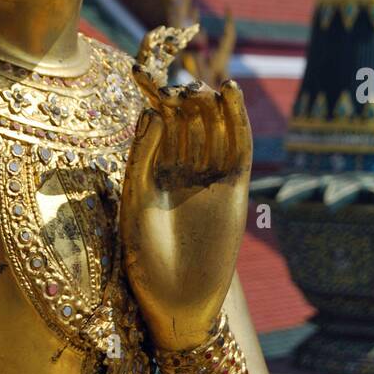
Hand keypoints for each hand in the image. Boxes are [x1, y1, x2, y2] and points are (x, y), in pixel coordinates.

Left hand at [120, 70, 251, 352]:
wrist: (177, 300)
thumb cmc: (146, 257)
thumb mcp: (136, 200)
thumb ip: (143, 157)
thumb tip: (152, 111)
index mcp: (151, 169)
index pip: (156, 121)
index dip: (154, 98)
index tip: (146, 74)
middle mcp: (180, 168)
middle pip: (187, 119)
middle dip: (183, 99)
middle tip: (179, 87)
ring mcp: (208, 175)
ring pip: (212, 126)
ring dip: (209, 102)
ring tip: (204, 84)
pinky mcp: (234, 186)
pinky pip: (237, 145)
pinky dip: (237, 118)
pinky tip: (230, 92)